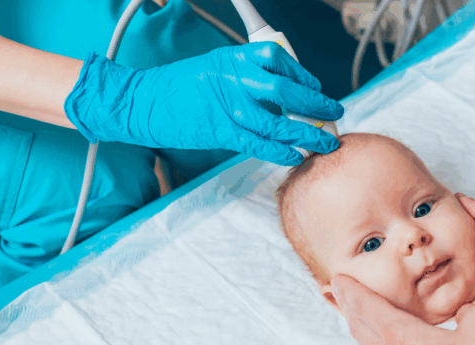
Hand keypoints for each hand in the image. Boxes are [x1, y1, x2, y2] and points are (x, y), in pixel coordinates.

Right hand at [65, 43, 343, 165]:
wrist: (139, 102)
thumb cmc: (176, 88)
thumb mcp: (213, 67)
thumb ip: (244, 76)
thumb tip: (279, 94)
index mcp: (233, 57)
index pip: (279, 59)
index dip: (304, 76)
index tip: (316, 89)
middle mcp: (234, 78)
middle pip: (287, 90)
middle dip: (317, 104)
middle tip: (335, 113)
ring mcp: (228, 105)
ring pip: (278, 121)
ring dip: (307, 134)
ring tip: (325, 142)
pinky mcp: (220, 131)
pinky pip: (258, 143)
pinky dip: (280, 151)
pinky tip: (294, 157)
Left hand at [336, 275, 474, 344]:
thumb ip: (467, 308)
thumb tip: (461, 313)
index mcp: (402, 335)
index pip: (367, 305)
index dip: (351, 289)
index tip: (339, 279)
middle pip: (359, 327)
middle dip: (349, 306)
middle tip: (341, 291)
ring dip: (358, 333)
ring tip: (356, 319)